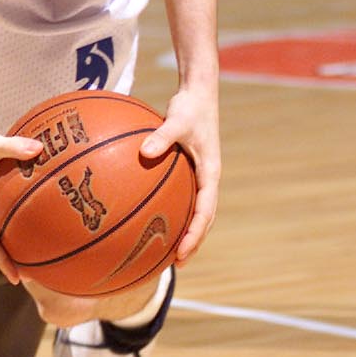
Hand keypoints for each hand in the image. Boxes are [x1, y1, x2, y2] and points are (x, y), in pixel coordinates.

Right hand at [0, 109, 43, 284]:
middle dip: (8, 258)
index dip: (2, 261)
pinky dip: (16, 212)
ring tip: (34, 249)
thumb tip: (40, 148)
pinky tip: (36, 210)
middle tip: (31, 273)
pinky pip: (2, 204)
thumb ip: (13, 146)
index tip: (17, 279)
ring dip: (11, 239)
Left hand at [140, 83, 219, 264]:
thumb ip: (162, 136)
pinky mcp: (189, 170)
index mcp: (210, 174)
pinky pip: (182, 196)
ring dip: (185, 231)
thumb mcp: (177, 121)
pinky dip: (171, 210)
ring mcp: (199, 176)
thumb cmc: (189, 107)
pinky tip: (149, 216)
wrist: (198, 94)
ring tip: (165, 251)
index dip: (195, 234)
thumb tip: (144, 152)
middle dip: (192, 242)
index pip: (206, 212)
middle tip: (175, 263)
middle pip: (203, 219)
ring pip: (195, 211)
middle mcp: (207, 179)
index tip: (182, 252)